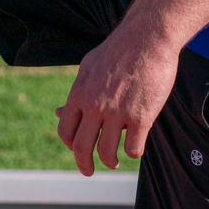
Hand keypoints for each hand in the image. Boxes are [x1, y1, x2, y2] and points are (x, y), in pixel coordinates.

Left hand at [55, 12, 180, 174]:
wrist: (147, 38)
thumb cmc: (118, 51)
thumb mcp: (88, 67)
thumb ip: (76, 93)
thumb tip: (60, 111)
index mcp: (79, 94)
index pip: (65, 130)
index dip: (70, 145)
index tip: (77, 150)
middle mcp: (95, 106)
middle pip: (82, 148)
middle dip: (84, 165)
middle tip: (89, 171)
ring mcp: (118, 113)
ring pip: (107, 153)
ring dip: (110, 162)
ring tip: (114, 162)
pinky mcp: (142, 116)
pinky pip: (133, 147)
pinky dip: (133, 153)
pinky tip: (135, 148)